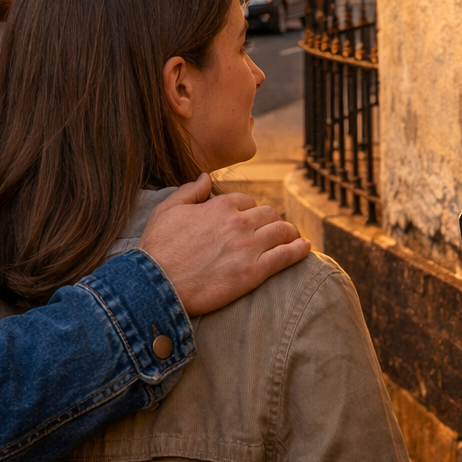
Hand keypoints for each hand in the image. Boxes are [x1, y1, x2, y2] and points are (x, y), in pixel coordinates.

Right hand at [139, 174, 310, 314]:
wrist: (155, 285)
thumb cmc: (157, 248)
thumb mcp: (167, 210)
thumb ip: (190, 191)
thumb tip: (206, 176)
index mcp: (219, 205)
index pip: (246, 200)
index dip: (249, 210)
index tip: (249, 220)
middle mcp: (237, 222)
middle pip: (268, 213)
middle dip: (272, 221)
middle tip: (273, 231)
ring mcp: (248, 246)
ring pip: (282, 230)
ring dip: (289, 233)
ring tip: (293, 238)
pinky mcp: (254, 271)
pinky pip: (286, 255)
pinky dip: (299, 250)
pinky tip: (305, 248)